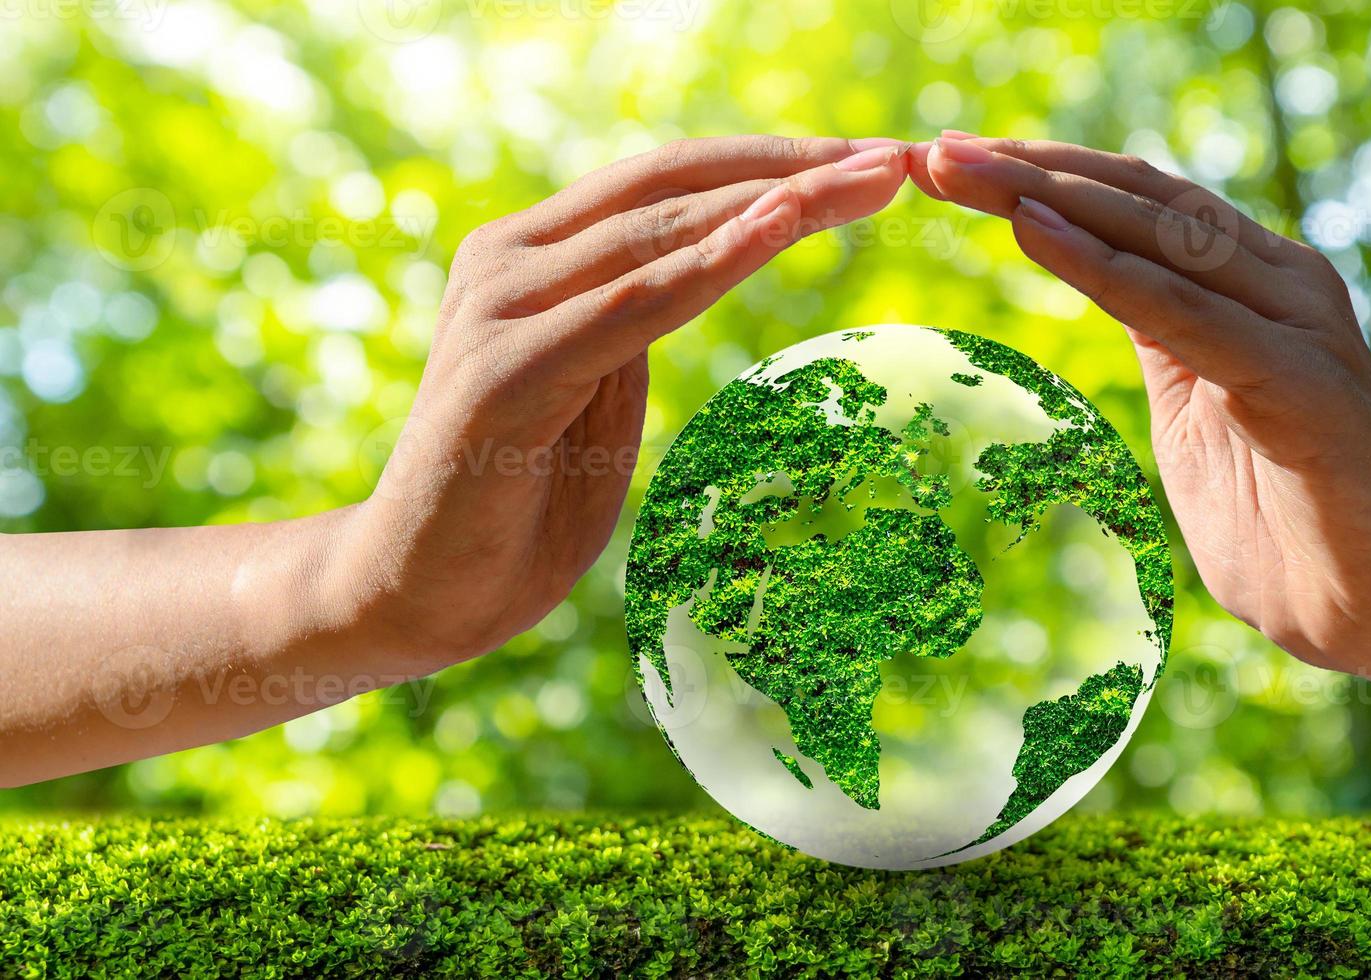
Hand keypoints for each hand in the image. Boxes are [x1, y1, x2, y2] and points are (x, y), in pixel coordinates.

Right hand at [337, 136, 910, 669]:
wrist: (416, 593)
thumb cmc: (519, 500)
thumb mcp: (596, 390)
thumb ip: (634, 323)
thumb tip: (708, 270)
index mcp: (533, 255)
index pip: (670, 185)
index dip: (774, 163)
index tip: (875, 163)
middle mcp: (508, 260)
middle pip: (675, 187)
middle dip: (798, 167)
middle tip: (904, 160)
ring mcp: (498, 310)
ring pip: (660, 233)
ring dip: (777, 200)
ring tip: (871, 179)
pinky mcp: (501, 374)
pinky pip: (630, 306)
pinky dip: (711, 264)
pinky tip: (780, 227)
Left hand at [911, 135, 1370, 679]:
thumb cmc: (1293, 523)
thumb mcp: (1199, 416)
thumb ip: (1164, 346)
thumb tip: (1108, 294)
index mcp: (1253, 287)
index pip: (1137, 207)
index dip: (1044, 177)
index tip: (951, 164)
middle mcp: (1278, 283)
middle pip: (1137, 200)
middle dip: (1029, 170)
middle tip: (934, 150)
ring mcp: (1296, 324)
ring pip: (1156, 235)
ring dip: (1051, 197)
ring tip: (965, 171)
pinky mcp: (1301, 382)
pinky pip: (1181, 312)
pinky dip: (1102, 269)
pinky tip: (1034, 232)